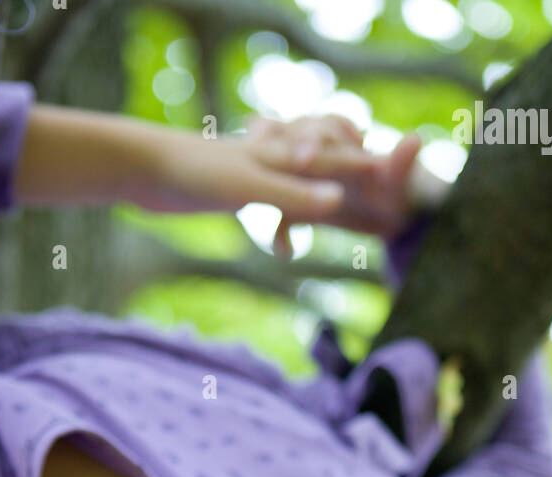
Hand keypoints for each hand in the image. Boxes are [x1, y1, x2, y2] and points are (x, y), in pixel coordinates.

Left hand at [145, 113, 422, 244]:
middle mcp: (280, 157)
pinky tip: (282, 247)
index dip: (378, 174)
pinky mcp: (237, 188)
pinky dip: (284, 220)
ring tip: (349, 232)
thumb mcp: (254, 190)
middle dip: (357, 182)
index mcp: (290, 155)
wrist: (144, 172)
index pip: (346, 159)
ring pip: (304, 185)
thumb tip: (338, 198)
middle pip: (333, 164)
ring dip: (320, 207)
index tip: (406, 199)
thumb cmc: (197, 175)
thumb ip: (298, 195)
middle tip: (386, 208)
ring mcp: (258, 172)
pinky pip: (274, 202)